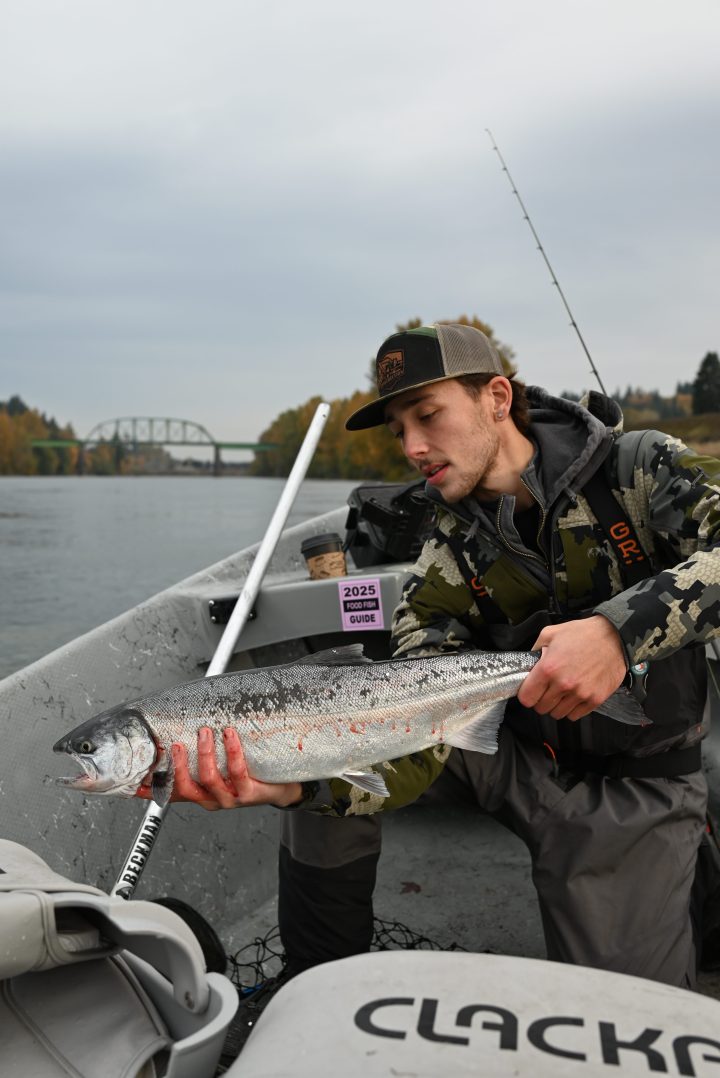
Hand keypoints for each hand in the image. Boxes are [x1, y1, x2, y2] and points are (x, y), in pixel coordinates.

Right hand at [136, 727, 302, 810]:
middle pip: (186, 788)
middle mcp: (212, 799)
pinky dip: (232, 750)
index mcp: (201, 794)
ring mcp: (230, 798)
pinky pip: (237, 771)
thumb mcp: (222, 769)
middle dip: (179, 765)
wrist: (282, 789)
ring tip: (205, 732)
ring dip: (205, 753)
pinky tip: (230, 734)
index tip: (132, 782)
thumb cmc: (249, 774)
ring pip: (210, 779)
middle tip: (176, 743)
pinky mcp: (249, 794)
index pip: (171, 793)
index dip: (150, 790)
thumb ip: (202, 758)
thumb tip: (184, 734)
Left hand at [517, 615, 626, 721]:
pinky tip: (574, 695)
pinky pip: (575, 716)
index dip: (527, 694)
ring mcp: (580, 694)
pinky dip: (572, 708)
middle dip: (541, 700)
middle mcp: (564, 684)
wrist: (614, 636)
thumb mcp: (550, 633)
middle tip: (547, 689)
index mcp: (549, 668)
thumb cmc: (583, 633)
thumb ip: (535, 650)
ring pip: (557, 714)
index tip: (531, 690)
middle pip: (541, 708)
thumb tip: (528, 664)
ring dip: (557, 705)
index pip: (527, 698)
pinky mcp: (595, 699)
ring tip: (562, 691)